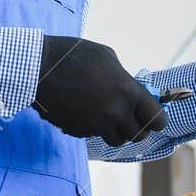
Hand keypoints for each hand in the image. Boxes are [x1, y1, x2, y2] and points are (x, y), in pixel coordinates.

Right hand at [33, 35, 166, 145]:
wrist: (38, 68)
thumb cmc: (73, 55)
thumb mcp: (107, 58)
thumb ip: (124, 78)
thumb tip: (133, 91)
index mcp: (128, 92)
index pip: (157, 119)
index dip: (157, 119)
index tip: (152, 116)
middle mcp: (115, 112)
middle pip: (139, 135)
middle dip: (136, 127)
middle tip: (129, 117)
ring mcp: (96, 124)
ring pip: (116, 140)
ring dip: (115, 131)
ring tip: (106, 115)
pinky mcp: (79, 131)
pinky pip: (93, 136)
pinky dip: (92, 128)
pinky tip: (83, 112)